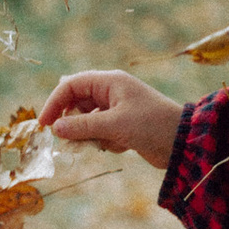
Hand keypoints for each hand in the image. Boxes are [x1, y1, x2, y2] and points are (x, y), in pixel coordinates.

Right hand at [39, 72, 181, 170]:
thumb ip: (83, 126)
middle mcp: (111, 93)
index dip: (55, 102)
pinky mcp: (122, 127)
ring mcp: (116, 110)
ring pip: (87, 122)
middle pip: (77, 105)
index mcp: (110, 82)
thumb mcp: (114, 125)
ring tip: (107, 142)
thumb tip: (56, 128)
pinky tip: (123, 146)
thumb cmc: (151, 125)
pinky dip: (105, 142)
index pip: (71, 86)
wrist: (183, 143)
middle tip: (74, 141)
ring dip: (91, 136)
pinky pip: (100, 134)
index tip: (45, 124)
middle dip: (75, 124)